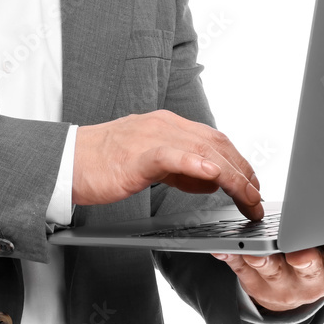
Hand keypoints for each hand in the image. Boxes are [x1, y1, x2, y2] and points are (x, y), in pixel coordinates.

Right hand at [74, 110, 262, 218]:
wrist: (66, 161)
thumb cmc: (103, 165)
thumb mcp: (150, 164)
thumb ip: (180, 169)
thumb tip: (210, 180)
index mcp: (168, 126)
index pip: (215, 140)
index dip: (239, 163)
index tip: (253, 185)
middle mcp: (164, 125)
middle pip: (217, 144)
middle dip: (243, 172)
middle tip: (257, 198)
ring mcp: (151, 136)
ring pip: (203, 150)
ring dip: (231, 175)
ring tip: (247, 195)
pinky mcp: (137, 153)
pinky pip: (173, 155)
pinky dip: (196, 164)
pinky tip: (213, 176)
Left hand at [211, 225, 323, 312]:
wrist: (294, 282)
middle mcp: (310, 277)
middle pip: (309, 268)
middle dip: (305, 260)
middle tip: (300, 252)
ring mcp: (280, 278)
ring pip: (271, 269)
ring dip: (264, 259)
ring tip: (258, 250)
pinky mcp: (251, 275)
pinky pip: (240, 265)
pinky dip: (233, 255)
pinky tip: (226, 248)